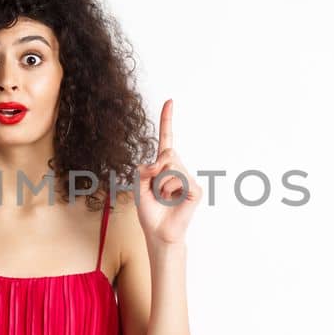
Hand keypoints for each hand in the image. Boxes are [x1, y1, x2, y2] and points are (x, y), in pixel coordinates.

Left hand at [135, 99, 202, 245]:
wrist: (158, 232)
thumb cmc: (150, 210)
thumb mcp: (138, 186)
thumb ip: (144, 169)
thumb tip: (161, 161)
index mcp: (164, 165)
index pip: (167, 139)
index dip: (167, 120)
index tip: (170, 101)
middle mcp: (178, 168)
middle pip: (167, 153)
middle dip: (155, 171)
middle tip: (156, 190)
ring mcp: (189, 178)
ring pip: (171, 167)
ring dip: (160, 184)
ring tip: (164, 198)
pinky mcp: (195, 189)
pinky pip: (178, 180)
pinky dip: (169, 191)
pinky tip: (172, 201)